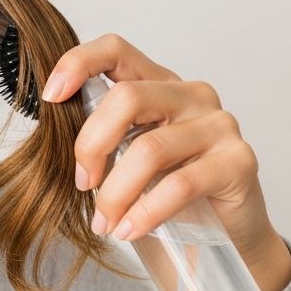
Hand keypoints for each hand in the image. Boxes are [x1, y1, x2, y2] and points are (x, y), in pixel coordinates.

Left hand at [40, 33, 290, 290]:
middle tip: (82, 185)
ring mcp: (219, 125)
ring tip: (105, 222)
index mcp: (158, 84)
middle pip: (127, 97)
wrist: (225, 241)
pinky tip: (129, 230)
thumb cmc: (166, 196)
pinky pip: (180, 185)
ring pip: (149, 148)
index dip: (78, 63)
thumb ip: (102, 137)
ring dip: (116, 192)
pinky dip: (145, 212)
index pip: (115, 50)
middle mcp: (191, 95)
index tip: (51, 97)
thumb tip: (53, 132)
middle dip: (92, 145)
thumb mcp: (125, 159)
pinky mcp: (239, 161)